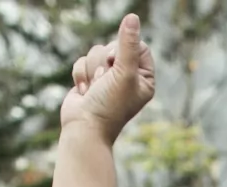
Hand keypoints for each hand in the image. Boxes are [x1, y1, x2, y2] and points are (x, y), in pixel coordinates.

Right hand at [61, 14, 154, 143]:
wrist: (84, 128)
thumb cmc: (108, 105)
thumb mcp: (123, 72)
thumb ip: (128, 45)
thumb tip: (132, 17)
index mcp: (144, 78)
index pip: (139, 46)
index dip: (124, 49)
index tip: (115, 63)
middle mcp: (128, 77)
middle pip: (114, 46)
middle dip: (104, 62)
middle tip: (105, 79)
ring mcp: (107, 78)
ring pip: (96, 52)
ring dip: (92, 70)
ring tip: (95, 88)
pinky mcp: (89, 78)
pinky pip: (83, 60)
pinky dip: (81, 75)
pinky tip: (85, 92)